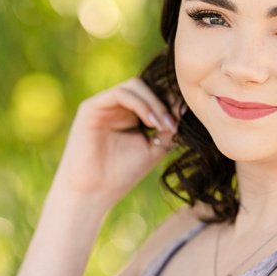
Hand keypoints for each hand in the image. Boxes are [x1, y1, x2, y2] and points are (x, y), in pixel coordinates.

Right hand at [49, 78, 182, 209]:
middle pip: (147, 86)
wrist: (95, 190)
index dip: (172, 103)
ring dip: (155, 103)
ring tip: (163, 126)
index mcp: (131, 114)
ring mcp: (103, 105)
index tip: (185, 120)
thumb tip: (183, 106)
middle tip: (173, 125)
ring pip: (135, 85)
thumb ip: (168, 126)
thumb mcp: (156, 146)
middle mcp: (116, 106)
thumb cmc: (123, 172)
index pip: (155, 94)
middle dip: (164, 102)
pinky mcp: (91, 107)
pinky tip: (150, 122)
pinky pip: (121, 93)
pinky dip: (141, 104)